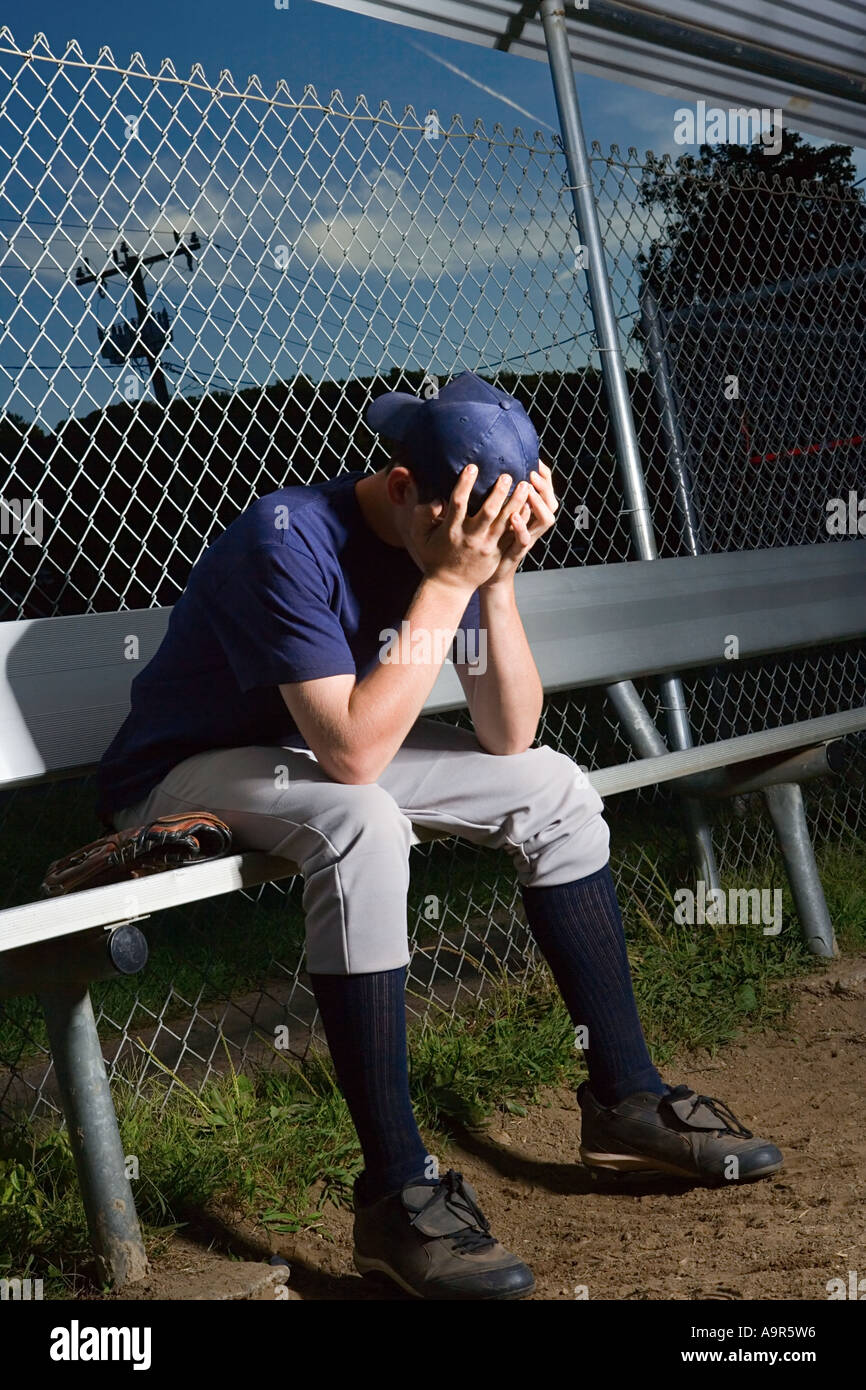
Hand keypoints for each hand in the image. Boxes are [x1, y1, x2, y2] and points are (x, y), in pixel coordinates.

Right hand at [406, 465, 530, 593]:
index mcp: (451, 530)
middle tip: (508, 475)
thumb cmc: (434, 557)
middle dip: (499, 492)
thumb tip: (435, 499)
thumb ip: (423, 515)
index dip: (465, 483)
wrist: (450, 585)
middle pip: (489, 511)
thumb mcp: (420, 537)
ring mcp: (487, 546)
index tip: (472, 467)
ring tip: (525, 485)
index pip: (458, 503)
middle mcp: (471, 537)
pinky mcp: (497, 553)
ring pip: (505, 522)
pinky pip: (513, 535)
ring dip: (516, 502)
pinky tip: (528, 507)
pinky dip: (521, 521)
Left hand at [480, 460, 557, 588]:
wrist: (487, 576)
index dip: (545, 477)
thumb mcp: (497, 518)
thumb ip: (498, 499)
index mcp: (530, 516)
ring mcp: (527, 539)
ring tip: (528, 490)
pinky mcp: (516, 553)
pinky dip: (522, 528)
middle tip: (532, 472)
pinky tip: (514, 516)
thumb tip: (488, 472)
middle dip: (545, 486)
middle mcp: (532, 527)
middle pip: (551, 503)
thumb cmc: (490, 545)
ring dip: (538, 503)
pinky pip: (525, 540)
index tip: (535, 461)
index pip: (546, 492)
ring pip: (546, 519)